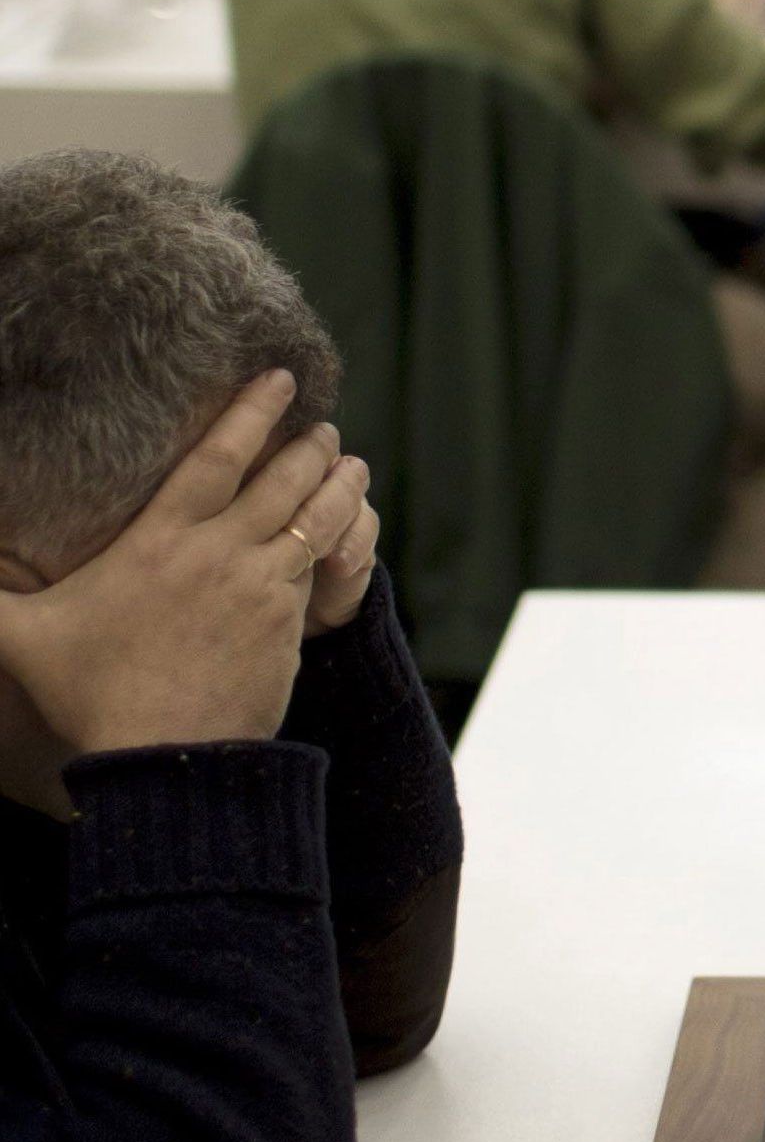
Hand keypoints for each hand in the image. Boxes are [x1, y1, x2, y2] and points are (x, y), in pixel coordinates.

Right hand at [0, 373, 371, 753]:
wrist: (167, 760)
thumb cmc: (92, 696)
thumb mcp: (21, 637)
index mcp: (158, 542)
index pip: (214, 458)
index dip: (249, 412)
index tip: (280, 381)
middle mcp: (219, 556)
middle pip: (281, 482)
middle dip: (309, 448)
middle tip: (326, 427)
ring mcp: (262, 591)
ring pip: (316, 523)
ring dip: (340, 490)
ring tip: (355, 468)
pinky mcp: (291, 629)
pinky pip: (322, 575)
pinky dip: (339, 547)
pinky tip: (346, 536)